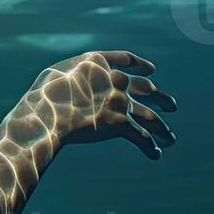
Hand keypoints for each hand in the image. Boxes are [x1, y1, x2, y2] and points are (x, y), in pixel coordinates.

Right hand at [31, 51, 176, 158]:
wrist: (43, 116)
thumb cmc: (41, 98)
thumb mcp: (55, 76)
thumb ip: (75, 77)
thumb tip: (78, 84)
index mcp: (97, 62)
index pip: (126, 58)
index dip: (140, 65)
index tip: (152, 70)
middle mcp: (114, 79)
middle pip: (146, 88)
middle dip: (161, 98)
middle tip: (171, 106)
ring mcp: (119, 101)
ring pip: (150, 116)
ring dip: (162, 129)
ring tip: (170, 139)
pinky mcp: (119, 124)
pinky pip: (141, 137)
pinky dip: (150, 147)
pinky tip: (155, 154)